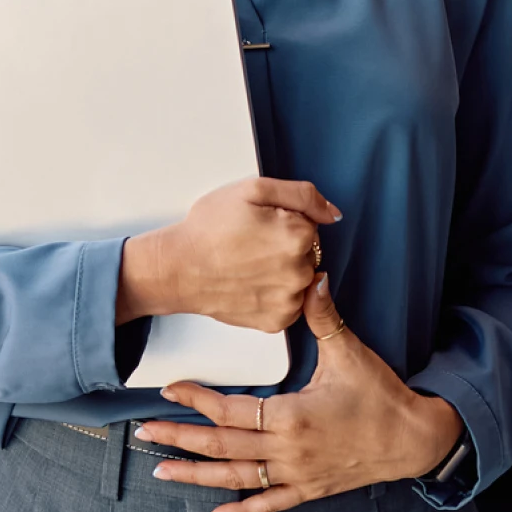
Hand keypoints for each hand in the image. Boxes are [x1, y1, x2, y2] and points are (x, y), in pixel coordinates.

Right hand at [118, 177, 339, 331]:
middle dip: (285, 245)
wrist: (178, 268)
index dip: (283, 220)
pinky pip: (289, 303)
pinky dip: (275, 294)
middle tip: (250, 244)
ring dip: (282, 271)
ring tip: (248, 264)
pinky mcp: (277, 322)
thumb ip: (302, 195)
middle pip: (308, 252)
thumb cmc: (209, 228)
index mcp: (298, 236)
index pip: (309, 224)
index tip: (259, 224)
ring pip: (300, 278)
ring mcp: (289, 301)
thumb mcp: (252, 189)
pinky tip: (251, 284)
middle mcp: (300, 272)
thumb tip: (333, 213)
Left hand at [137, 274, 463, 511]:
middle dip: (180, 438)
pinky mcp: (308, 490)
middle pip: (222, 446)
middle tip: (144, 432)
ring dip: (196, 475)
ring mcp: (296, 475)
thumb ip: (324, 316)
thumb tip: (312, 278)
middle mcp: (288, 451)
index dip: (197, 399)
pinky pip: (268, 505)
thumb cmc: (380, 395)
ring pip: (237, 478)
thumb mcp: (351, 353)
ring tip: (160, 470)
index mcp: (292, 417)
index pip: (231, 410)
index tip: (169, 389)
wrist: (414, 440)